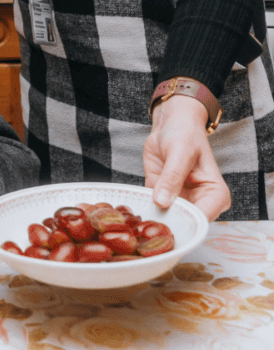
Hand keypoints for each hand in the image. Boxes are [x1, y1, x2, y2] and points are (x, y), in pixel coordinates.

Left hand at [144, 94, 230, 220]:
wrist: (172, 124)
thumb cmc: (185, 134)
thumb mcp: (180, 151)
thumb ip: (172, 176)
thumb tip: (162, 202)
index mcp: (216, 195)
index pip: (202, 219)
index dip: (183, 222)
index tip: (162, 219)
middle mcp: (200, 203)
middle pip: (184, 223)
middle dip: (165, 224)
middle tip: (146, 225)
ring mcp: (180, 201)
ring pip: (167, 219)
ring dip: (152, 219)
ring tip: (138, 220)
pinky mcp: (161, 197)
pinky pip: (151, 208)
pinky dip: (143, 209)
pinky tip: (133, 208)